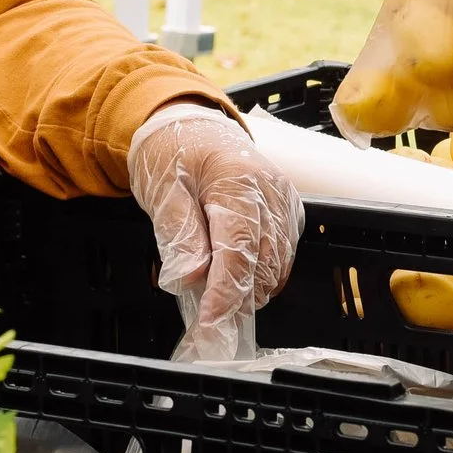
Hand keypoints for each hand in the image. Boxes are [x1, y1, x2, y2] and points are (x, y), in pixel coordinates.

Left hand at [125, 103, 303, 361]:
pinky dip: (263, 275)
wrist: (193, 128)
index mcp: (236, 180)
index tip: (210, 322)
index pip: (238, 248)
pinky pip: (284, 255)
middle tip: (208, 325)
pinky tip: (239, 280)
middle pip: (264, 261)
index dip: (225, 291)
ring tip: (219, 303)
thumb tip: (192, 278)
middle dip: (237, 299)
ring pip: (278, 264)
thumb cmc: (173, 156)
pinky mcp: (290, 210)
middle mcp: (270, 190)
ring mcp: (285, 200)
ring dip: (250, 290)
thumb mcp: (162, 191)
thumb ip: (180, 234)